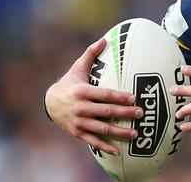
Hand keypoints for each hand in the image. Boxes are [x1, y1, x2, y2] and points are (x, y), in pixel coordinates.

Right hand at [45, 38, 143, 154]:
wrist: (49, 103)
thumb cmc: (69, 83)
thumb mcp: (77, 68)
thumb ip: (90, 54)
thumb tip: (104, 39)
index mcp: (82, 92)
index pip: (105, 95)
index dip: (119, 97)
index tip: (134, 98)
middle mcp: (81, 108)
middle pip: (106, 112)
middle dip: (124, 114)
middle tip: (140, 113)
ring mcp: (79, 122)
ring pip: (102, 129)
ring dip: (119, 132)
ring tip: (136, 133)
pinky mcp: (78, 132)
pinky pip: (93, 141)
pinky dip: (105, 147)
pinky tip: (118, 150)